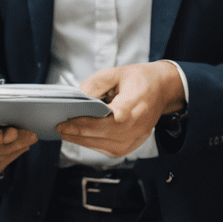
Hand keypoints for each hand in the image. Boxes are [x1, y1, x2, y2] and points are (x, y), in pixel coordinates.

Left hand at [53, 62, 185, 157]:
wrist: (163, 89)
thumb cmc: (141, 80)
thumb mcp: (116, 73)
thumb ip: (95, 84)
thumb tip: (77, 97)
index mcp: (131, 108)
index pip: (101, 121)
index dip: (80, 124)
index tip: (63, 123)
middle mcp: (134, 128)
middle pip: (99, 135)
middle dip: (76, 133)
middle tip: (59, 128)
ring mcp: (134, 139)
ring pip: (101, 146)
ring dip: (82, 140)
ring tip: (66, 132)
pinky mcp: (132, 145)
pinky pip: (108, 148)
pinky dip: (93, 143)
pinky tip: (82, 136)